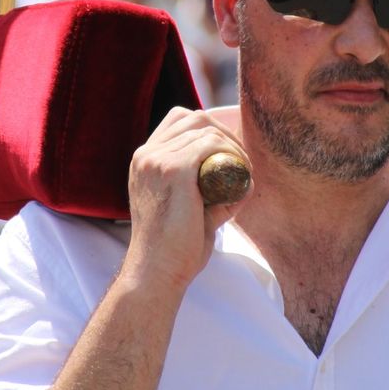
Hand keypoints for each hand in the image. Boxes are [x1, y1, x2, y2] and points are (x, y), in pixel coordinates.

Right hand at [121, 107, 249, 294]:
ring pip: (205, 129)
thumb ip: (210, 193)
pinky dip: (231, 154)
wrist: (157, 272)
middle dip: (223, 131)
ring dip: (232, 145)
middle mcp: (146, 155)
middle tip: (241, 161)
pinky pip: (211, 144)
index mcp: (143, 161)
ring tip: (243, 170)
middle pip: (193, 117)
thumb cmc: (174, 248)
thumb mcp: (188, 210)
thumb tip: (245, 182)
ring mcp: (157, 160)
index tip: (229, 153)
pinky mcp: (174, 169)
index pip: (178, 121)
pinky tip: (240, 173)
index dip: (209, 128)